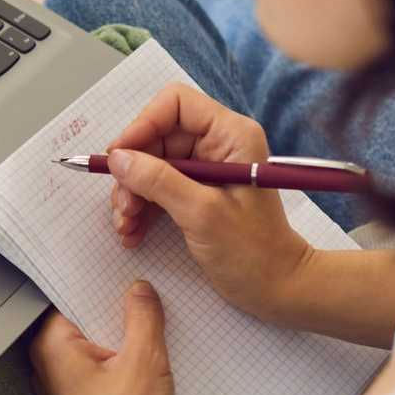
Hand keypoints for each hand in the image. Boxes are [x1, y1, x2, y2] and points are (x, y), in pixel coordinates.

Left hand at [30, 282, 176, 394]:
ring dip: (123, 341)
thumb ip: (143, 318)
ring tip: (148, 338)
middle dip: (115, 312)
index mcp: (52, 346)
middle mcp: (50, 365)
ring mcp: (66, 386)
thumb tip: (140, 291)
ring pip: (97, 345)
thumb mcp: (144, 361)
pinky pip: (103, 369)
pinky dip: (123, 364)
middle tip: (142, 304)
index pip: (71, 295)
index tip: (121, 273)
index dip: (100, 284)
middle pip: (85, 319)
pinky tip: (146, 365)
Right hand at [107, 83, 311, 322]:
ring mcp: (206, 168)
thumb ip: (158, 180)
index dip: (143, 125)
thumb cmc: (252, 251)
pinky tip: (132, 233)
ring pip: (151, 164)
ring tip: (126, 226)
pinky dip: (141, 208)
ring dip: (132, 193)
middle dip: (133, 171)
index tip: (119, 157)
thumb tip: (117, 158)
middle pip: (157, 137)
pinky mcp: (196, 192)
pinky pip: (157, 187)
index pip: (175, 104)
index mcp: (230, 135)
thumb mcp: (201, 213)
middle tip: (122, 206)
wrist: (278, 289)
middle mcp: (217, 144)